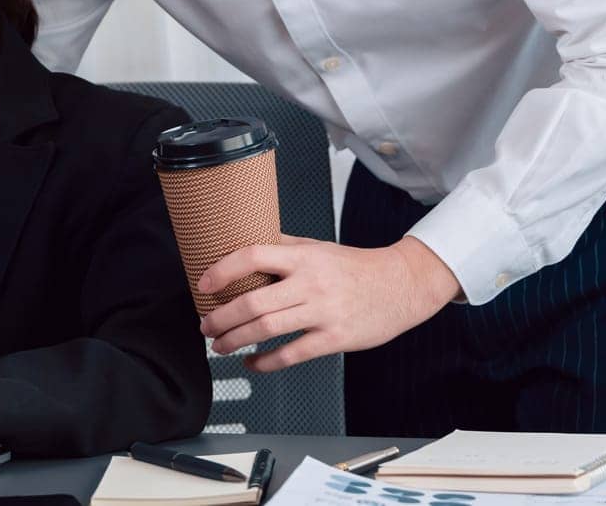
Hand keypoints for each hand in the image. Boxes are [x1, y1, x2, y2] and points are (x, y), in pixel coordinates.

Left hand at [198, 234, 460, 371]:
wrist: (403, 284)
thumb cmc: (356, 266)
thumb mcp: (319, 247)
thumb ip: (284, 246)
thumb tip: (246, 242)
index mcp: (304, 257)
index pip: (253, 256)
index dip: (222, 271)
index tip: (203, 285)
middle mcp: (311, 283)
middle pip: (254, 301)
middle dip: (221, 318)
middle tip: (205, 325)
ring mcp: (323, 312)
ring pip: (268, 329)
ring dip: (235, 340)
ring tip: (219, 345)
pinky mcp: (335, 338)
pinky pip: (292, 354)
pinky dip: (265, 362)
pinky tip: (252, 363)